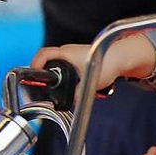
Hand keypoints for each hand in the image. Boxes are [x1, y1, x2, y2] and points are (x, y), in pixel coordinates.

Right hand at [32, 35, 155, 91]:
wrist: (122, 58)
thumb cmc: (108, 64)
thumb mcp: (89, 84)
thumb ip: (76, 95)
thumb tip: (69, 103)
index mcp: (65, 53)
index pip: (42, 54)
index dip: (34, 64)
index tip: (32, 75)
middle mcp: (67, 51)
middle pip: (48, 61)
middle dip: (46, 74)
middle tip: (46, 85)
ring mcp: (74, 54)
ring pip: (59, 65)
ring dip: (60, 76)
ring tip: (62, 86)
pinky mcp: (80, 59)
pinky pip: (69, 67)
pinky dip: (70, 75)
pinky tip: (76, 84)